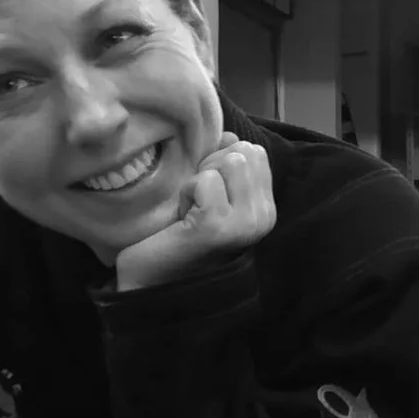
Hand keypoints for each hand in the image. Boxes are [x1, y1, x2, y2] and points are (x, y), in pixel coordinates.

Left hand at [115, 133, 275, 291]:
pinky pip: (205, 180)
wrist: (152, 282)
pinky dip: (186, 193)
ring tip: (189, 209)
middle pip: (245, 151)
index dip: (222, 162)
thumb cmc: (177, 236)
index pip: (256, 152)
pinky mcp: (217, 226)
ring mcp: (245, 224)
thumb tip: (229, 135)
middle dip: (212, 166)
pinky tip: (181, 217)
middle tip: (196, 201)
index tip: (205, 195)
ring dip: (199, 179)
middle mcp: (264, 218)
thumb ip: (226, 164)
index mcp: (266, 210)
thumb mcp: (210, 193)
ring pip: (230, 161)